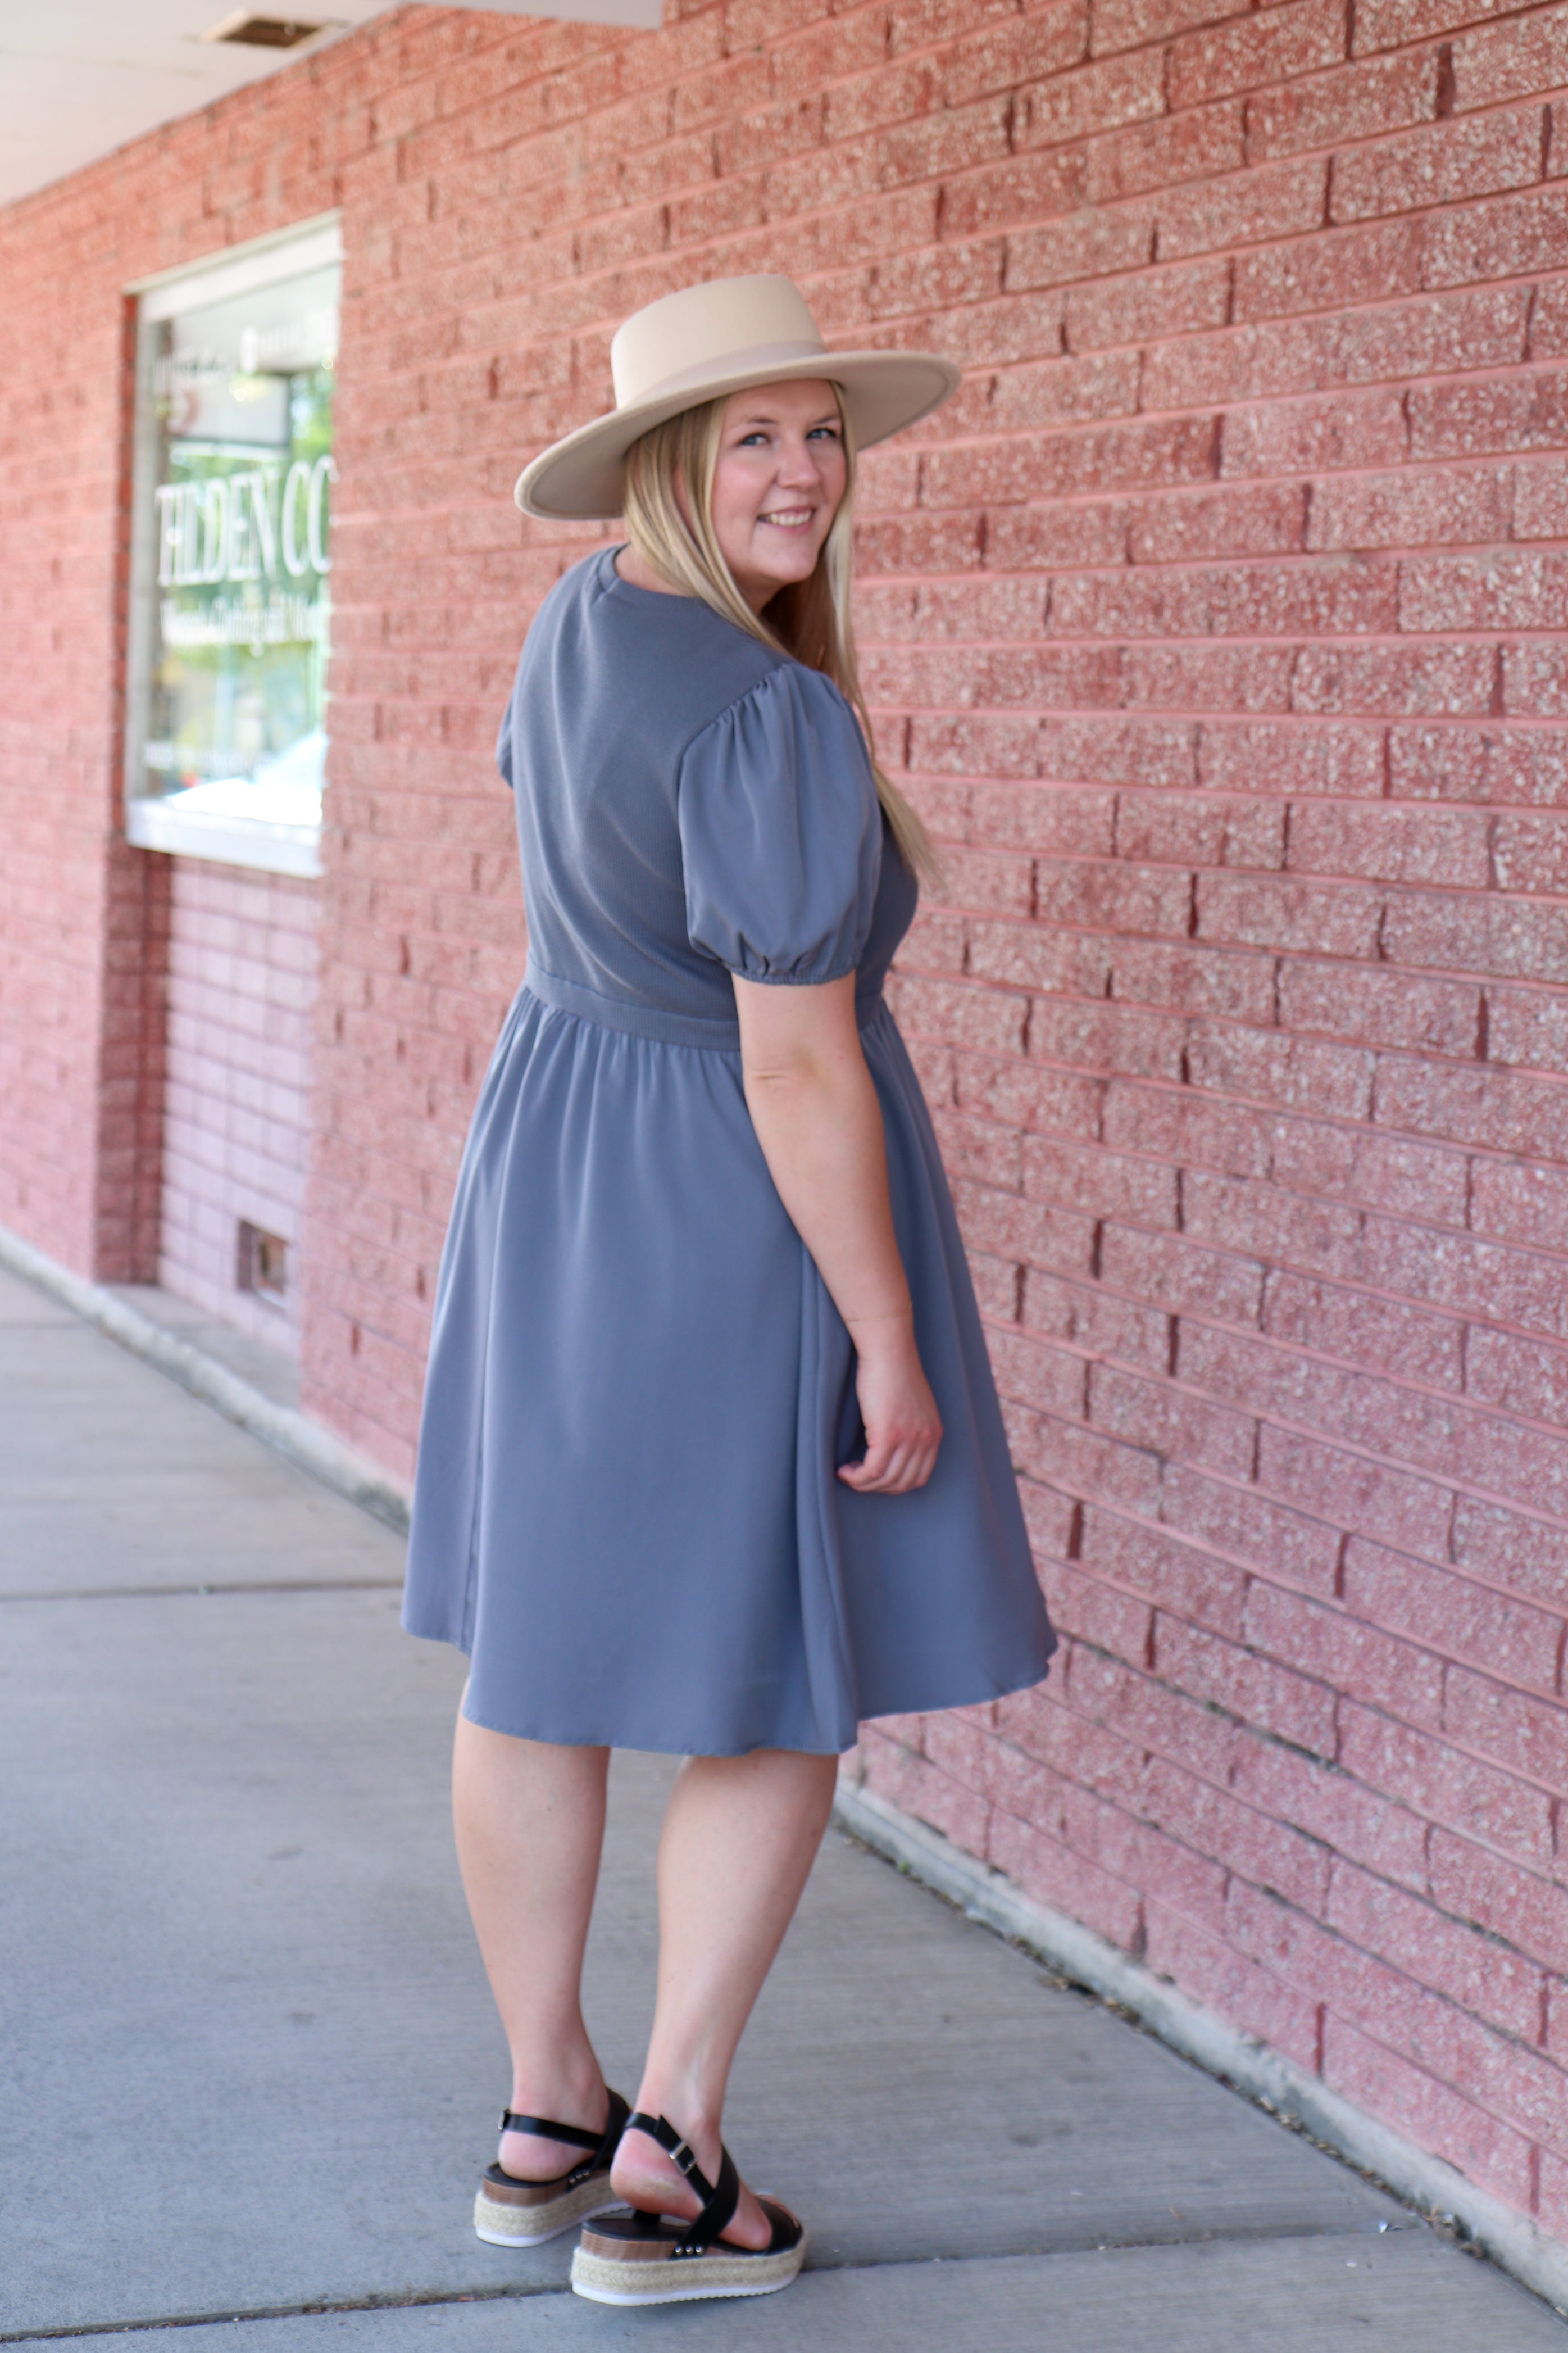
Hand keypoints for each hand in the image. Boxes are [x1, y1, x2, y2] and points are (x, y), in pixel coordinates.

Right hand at [838, 1315, 941, 1494]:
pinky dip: (856, 1476)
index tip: (875, 1479)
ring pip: (885, 1480)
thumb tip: (892, 1452)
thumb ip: (910, 1429)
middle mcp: (926, 1440)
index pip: (919, 1477)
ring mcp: (909, 1439)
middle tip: (857, 1480)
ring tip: (848, 1474)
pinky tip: (844, 1470)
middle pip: (902, 1483)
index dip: (894, 1485)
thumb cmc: (894, 1371)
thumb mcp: (913, 1406)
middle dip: (877, 1488)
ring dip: (863, 1484)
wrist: (888, 1351)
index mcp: (934, 1434)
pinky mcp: (889, 1434)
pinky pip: (872, 1470)